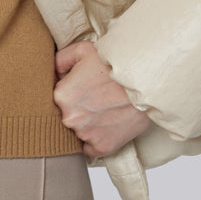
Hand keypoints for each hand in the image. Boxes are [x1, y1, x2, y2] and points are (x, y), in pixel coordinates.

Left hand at [53, 40, 152, 157]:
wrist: (148, 81)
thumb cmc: (117, 64)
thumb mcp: (84, 50)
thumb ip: (60, 60)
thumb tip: (53, 73)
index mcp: (61, 95)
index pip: (55, 100)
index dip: (69, 95)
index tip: (82, 91)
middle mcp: (70, 118)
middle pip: (66, 118)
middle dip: (77, 111)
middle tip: (95, 101)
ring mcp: (86, 134)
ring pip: (78, 133)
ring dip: (88, 126)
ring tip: (105, 111)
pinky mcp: (103, 146)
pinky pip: (92, 149)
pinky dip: (98, 140)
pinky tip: (108, 126)